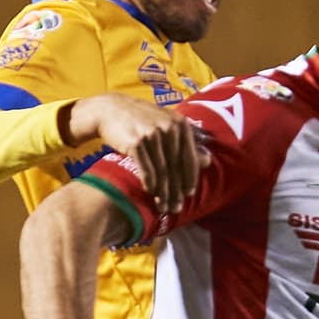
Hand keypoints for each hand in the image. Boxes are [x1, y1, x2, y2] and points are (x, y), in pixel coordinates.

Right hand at [63, 94, 207, 214]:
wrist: (110, 109)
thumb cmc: (141, 120)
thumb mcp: (166, 123)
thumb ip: (186, 141)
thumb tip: (207, 160)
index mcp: (180, 124)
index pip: (190, 158)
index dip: (190, 179)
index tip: (188, 195)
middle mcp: (168, 128)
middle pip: (177, 168)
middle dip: (177, 191)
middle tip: (176, 208)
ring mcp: (152, 134)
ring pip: (162, 172)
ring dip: (163, 193)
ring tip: (163, 207)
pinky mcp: (136, 142)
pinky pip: (146, 169)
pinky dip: (149, 184)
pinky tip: (150, 193)